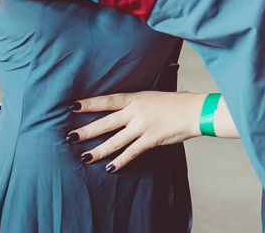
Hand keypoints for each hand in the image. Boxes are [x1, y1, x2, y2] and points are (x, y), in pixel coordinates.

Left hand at [67, 91, 204, 171]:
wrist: (194, 110)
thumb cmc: (175, 102)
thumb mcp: (152, 96)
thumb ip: (136, 103)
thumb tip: (121, 109)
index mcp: (135, 98)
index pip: (107, 101)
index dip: (89, 104)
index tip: (72, 107)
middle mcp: (136, 112)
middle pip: (105, 122)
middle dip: (86, 131)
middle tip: (70, 137)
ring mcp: (143, 126)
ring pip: (115, 140)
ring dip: (98, 150)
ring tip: (84, 157)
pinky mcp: (151, 139)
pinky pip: (131, 152)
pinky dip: (120, 161)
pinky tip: (110, 168)